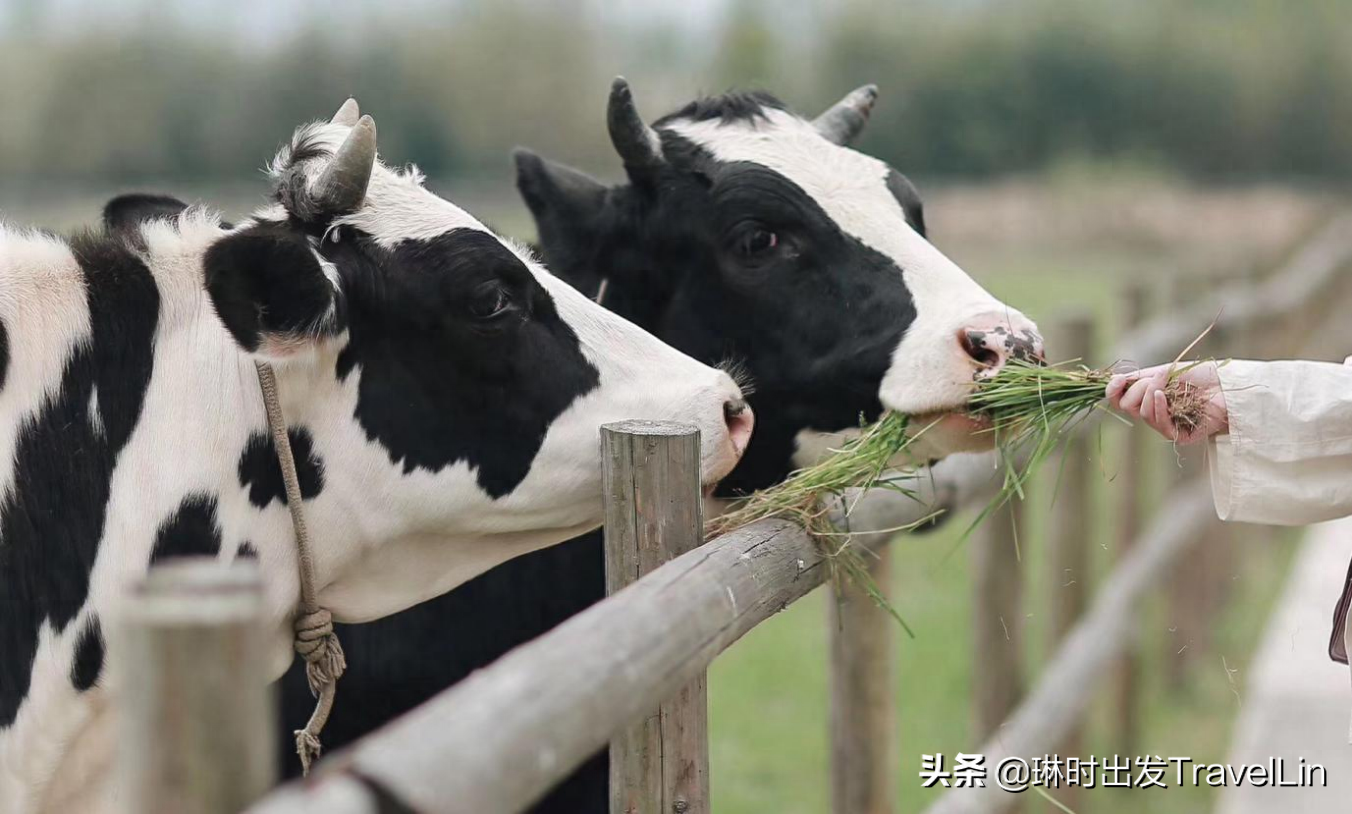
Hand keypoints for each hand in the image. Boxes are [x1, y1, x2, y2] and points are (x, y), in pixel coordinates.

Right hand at [1105, 361, 1227, 444]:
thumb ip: (1139, 377)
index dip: (1113, 390)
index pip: (1120, 399)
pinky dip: (1158, 408)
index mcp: (1149, 398)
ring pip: (1142, 413)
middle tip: (1157, 378)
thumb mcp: (1164, 371)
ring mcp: (1167, 425)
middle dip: (1137, 388)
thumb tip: (1111, 381)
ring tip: (1165, 382)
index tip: (1117, 381)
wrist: (1230, 384)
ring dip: (1150, 393)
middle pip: (1126, 406)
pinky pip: (1159, 424)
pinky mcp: (1180, 435)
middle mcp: (1155, 413)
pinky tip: (1163, 396)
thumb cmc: (1202, 376)